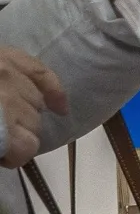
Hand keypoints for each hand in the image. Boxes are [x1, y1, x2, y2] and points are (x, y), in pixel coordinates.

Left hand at [0, 48, 66, 167]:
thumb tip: (6, 151)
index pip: (27, 146)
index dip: (17, 157)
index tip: (5, 159)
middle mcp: (9, 92)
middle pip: (33, 122)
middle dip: (21, 133)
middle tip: (6, 137)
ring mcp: (9, 70)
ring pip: (37, 100)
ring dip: (28, 113)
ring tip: (12, 119)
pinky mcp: (9, 55)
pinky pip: (41, 71)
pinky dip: (53, 89)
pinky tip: (59, 105)